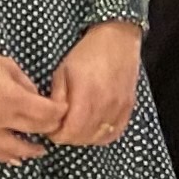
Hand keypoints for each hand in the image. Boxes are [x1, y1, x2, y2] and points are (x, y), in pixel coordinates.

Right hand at [0, 33, 68, 163]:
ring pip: (15, 150)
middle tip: (56, 124)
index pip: (47, 114)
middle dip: (50, 128)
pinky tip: (16, 158)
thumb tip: (38, 99)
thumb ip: (26, 84)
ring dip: (31, 150)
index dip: (60, 111)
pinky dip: (7, 157)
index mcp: (10, 98)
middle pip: (36, 131)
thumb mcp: (5, 65)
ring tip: (41, 150)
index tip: (64, 108)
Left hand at [46, 20, 142, 147]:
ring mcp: (119, 108)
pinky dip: (101, 136)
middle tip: (60, 127)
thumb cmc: (86, 54)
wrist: (117, 41)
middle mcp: (106, 105)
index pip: (70, 131)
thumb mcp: (62, 72)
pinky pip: (115, 133)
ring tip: (75, 127)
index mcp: (86, 95)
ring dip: (83, 137)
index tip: (50, 128)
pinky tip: (92, 129)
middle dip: (67, 136)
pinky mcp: (128, 108)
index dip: (56, 135)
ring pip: (98, 138)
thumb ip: (57, 98)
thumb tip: (53, 118)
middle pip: (83, 137)